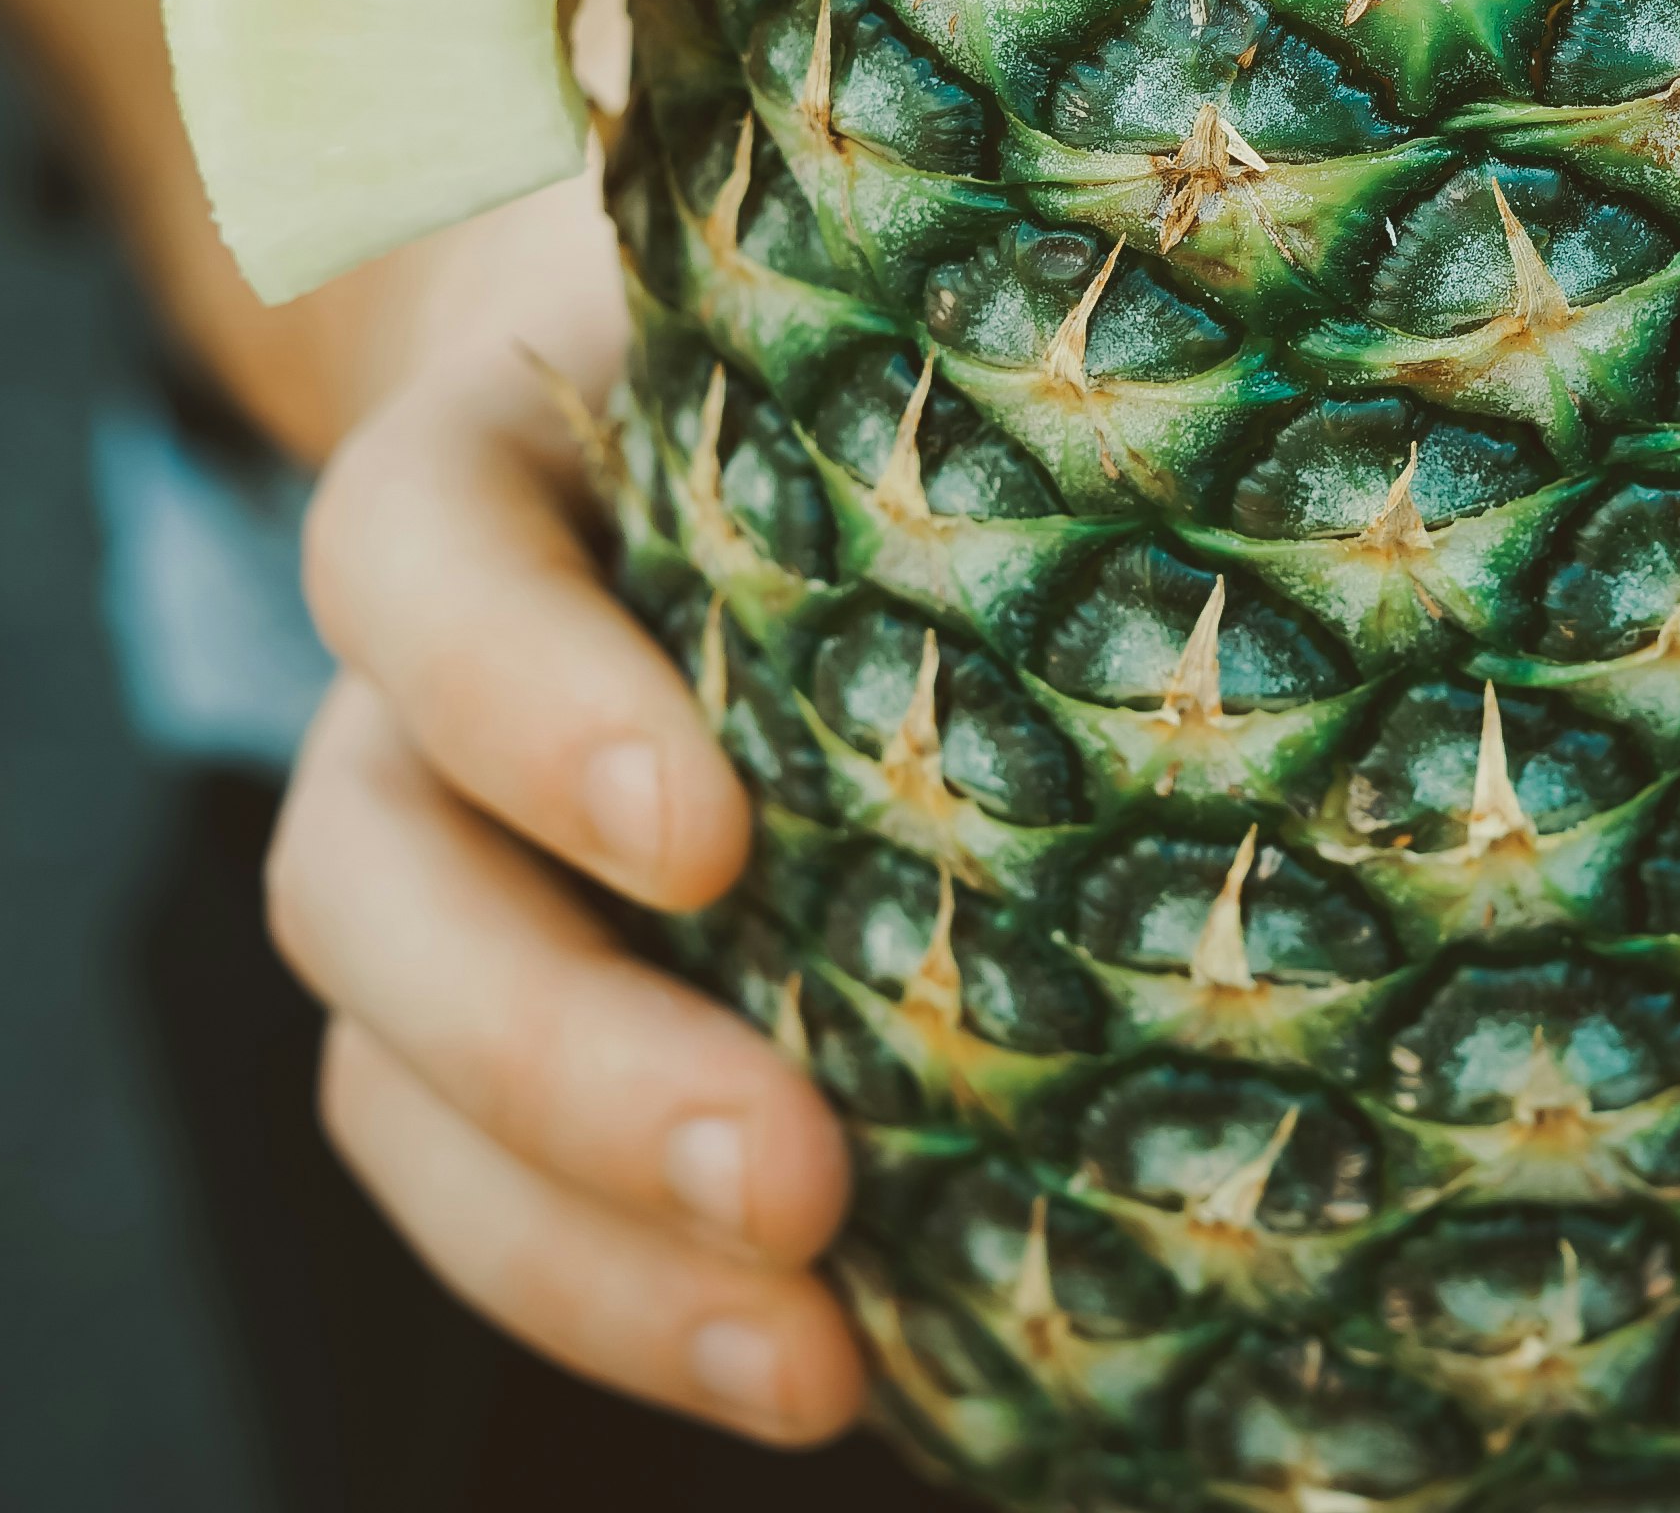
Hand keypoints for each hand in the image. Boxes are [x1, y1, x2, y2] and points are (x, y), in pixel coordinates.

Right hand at [263, 179, 867, 1443]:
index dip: (521, 704)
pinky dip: (623, 1296)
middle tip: (793, 1177)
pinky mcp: (503, 1004)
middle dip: (559, 1057)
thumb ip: (993, 366)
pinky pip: (482, 1181)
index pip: (415, 555)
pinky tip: (819, 1372)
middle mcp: (422, 673)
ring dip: (580, 1240)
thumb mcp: (891, 308)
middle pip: (369, 869)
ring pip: (389, 1066)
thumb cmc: (870, 344)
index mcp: (498, 455)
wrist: (754, 391)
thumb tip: (1310, 467)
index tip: (706, 840)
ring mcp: (444, 848)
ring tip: (799, 1352)